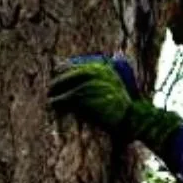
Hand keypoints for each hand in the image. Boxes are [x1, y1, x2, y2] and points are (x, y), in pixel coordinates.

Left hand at [50, 54, 182, 152]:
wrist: (134, 118)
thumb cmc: (128, 109)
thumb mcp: (121, 88)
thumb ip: (110, 79)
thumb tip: (111, 67)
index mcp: (104, 68)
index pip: (78, 63)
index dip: (66, 68)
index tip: (57, 73)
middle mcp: (96, 72)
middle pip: (69, 71)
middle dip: (58, 79)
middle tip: (50, 87)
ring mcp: (90, 83)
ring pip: (65, 83)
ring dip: (55, 90)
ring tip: (49, 97)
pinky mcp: (85, 96)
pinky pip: (66, 97)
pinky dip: (58, 101)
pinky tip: (52, 104)